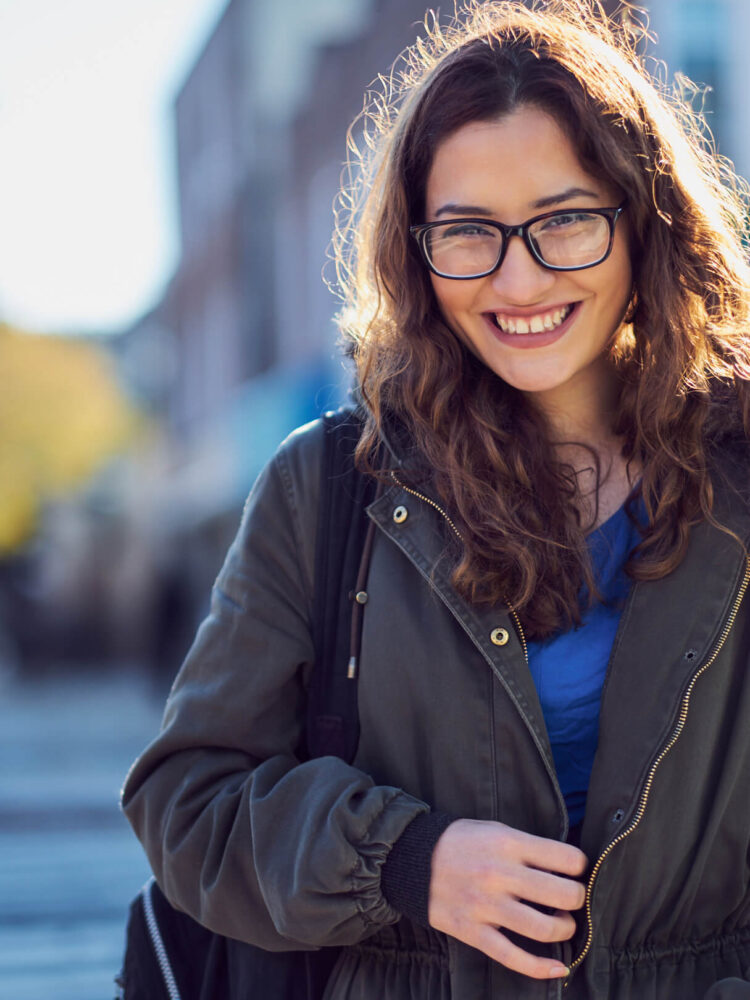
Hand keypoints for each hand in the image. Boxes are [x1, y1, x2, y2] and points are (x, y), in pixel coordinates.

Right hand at [428, 818, 587, 979]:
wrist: (413, 859)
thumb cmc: (461, 842)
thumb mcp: (495, 830)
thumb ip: (528, 846)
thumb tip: (568, 866)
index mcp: (508, 844)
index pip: (566, 859)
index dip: (580, 866)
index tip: (577, 870)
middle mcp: (499, 875)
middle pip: (562, 895)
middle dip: (578, 899)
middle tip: (572, 898)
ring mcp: (486, 906)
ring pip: (543, 929)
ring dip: (565, 929)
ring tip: (562, 923)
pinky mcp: (473, 932)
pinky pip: (513, 957)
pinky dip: (541, 968)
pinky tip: (558, 967)